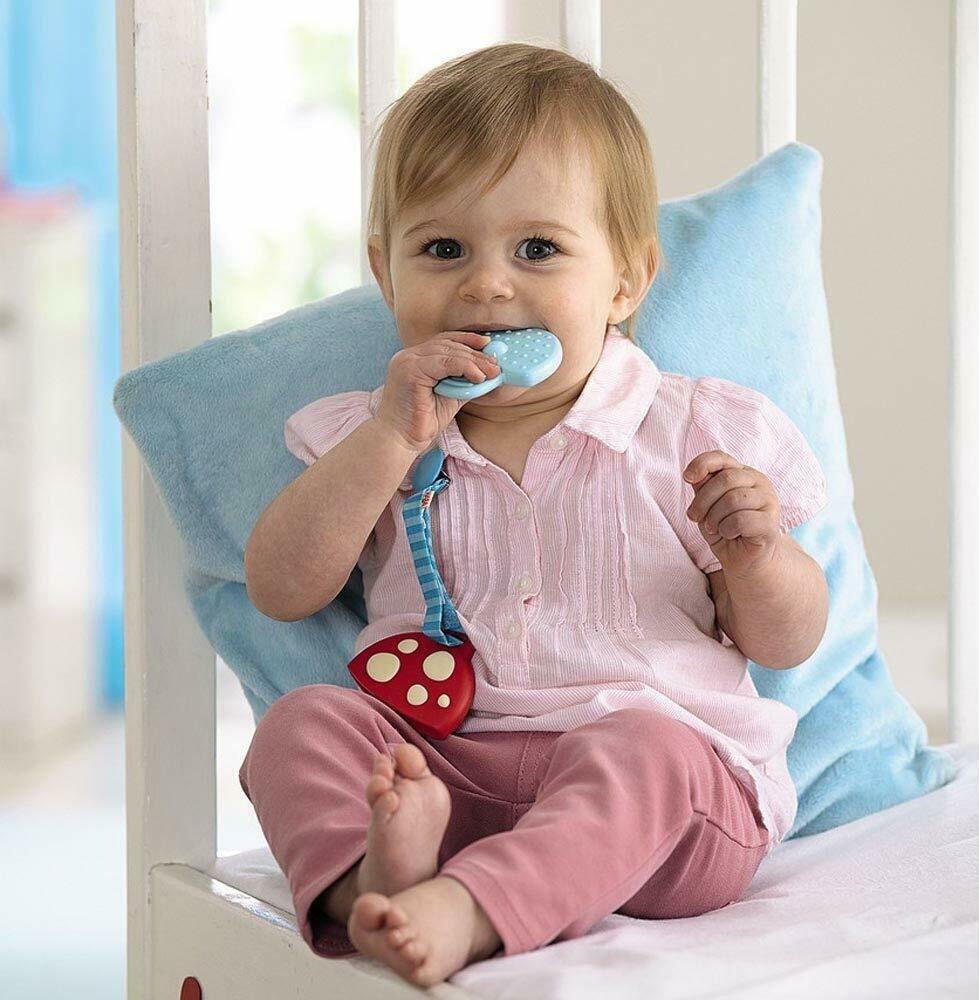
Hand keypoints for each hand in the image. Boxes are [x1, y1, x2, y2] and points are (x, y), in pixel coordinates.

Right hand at [372, 330, 501, 453]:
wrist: (399, 440)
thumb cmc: (421, 422)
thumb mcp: (449, 397)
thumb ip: (464, 382)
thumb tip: (488, 374)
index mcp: (414, 359)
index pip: (443, 341)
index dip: (466, 340)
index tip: (487, 344)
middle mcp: (408, 356)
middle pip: (447, 344)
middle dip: (475, 352)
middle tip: (496, 364)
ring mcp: (407, 362)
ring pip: (448, 352)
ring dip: (474, 361)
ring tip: (492, 372)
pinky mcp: (410, 371)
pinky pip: (444, 363)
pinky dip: (465, 367)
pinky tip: (478, 377)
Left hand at [682, 450, 780, 577]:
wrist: (745, 560)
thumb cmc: (725, 530)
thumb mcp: (708, 506)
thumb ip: (703, 488)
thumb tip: (693, 475)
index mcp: (744, 473)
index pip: (722, 458)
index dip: (702, 464)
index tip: (687, 478)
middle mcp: (759, 482)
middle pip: (725, 479)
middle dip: (703, 500)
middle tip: (694, 517)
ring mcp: (768, 501)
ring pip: (733, 500)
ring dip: (714, 517)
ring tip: (714, 528)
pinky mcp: (771, 523)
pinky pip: (740, 520)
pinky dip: (727, 529)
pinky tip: (729, 534)